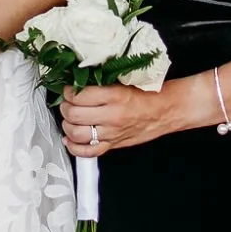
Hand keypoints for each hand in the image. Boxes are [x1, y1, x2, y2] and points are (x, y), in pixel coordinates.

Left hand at [59, 83, 183, 157]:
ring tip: (69, 117)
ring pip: (76, 133)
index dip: (68, 91)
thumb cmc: (149, 93)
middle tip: (66, 102)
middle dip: (64, 106)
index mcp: (115, 96)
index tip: (68, 89)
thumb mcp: (125, 81)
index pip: (80, 95)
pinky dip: (74, 147)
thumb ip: (103, 83)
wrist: (166, 110)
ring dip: (67, 124)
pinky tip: (70, 138)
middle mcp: (111, 116)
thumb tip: (79, 79)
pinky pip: (88, 152)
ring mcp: (111, 133)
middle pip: (74, 114)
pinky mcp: (113, 145)